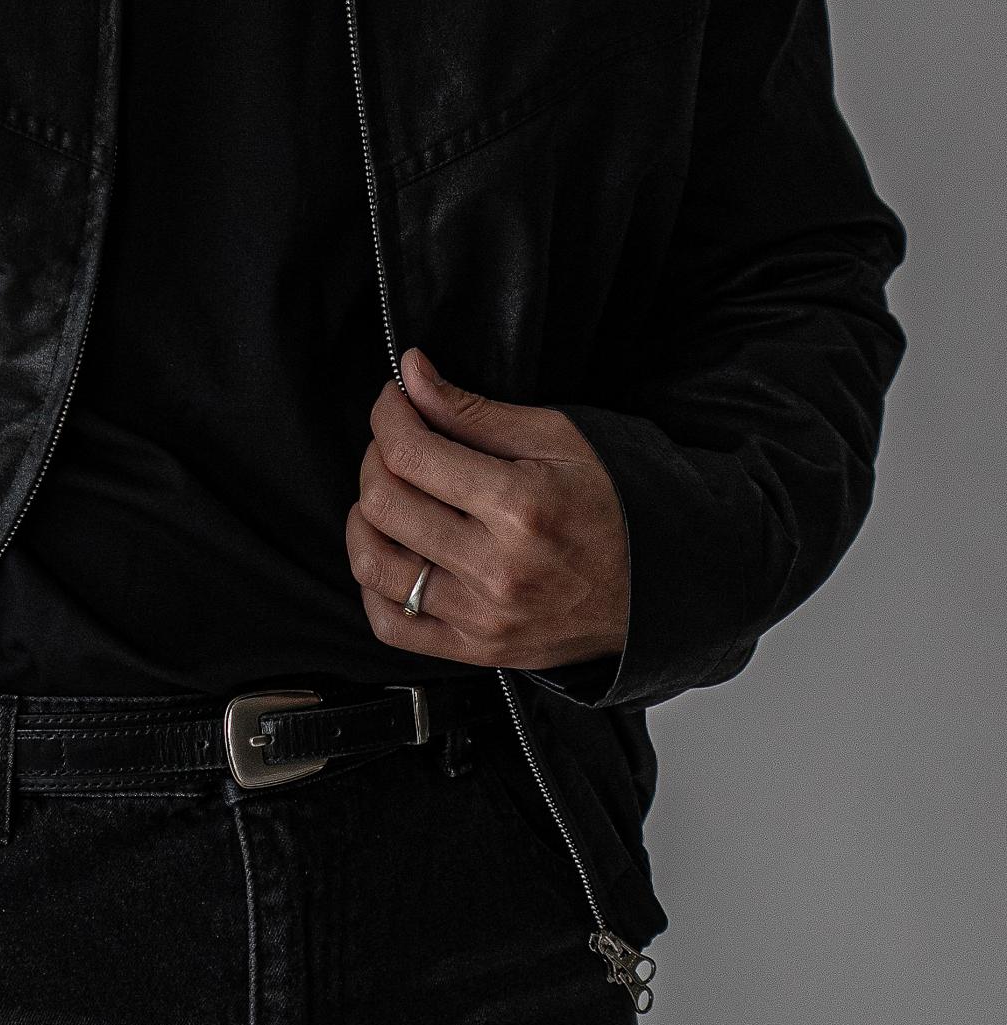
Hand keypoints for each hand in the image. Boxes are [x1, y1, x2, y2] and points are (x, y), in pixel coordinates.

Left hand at [344, 347, 629, 672]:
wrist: (661, 589)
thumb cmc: (615, 506)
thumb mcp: (558, 440)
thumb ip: (473, 411)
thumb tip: (411, 375)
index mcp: (521, 506)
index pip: (410, 455)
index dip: (387, 417)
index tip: (393, 401)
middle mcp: (497, 568)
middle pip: (384, 505)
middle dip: (375, 459)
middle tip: (396, 443)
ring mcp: (484, 617)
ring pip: (374, 565)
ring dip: (365, 520)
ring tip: (389, 496)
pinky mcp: (477, 650)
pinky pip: (391, 623)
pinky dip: (374, 585)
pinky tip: (392, 554)